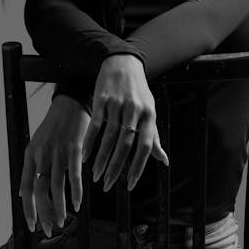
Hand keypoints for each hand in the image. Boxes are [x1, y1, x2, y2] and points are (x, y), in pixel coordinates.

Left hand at [19, 95, 90, 237]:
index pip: (25, 187)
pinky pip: (74, 176)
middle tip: (48, 230)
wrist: (70, 103)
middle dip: (43, 214)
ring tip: (61, 222)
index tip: (31, 225)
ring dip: (59, 208)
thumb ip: (32, 166)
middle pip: (40, 191)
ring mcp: (58, 152)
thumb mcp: (37, 143)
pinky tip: (77, 204)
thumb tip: (25, 192)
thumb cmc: (55, 125)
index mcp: (30, 154)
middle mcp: (42, 155)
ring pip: (56, 187)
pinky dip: (76, 193)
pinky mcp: (74, 149)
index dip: (28, 209)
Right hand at [82, 54, 168, 192]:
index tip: (130, 185)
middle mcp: (134, 110)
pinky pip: (95, 125)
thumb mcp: (149, 110)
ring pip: (109, 137)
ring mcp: (117, 104)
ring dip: (101, 159)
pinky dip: (89, 142)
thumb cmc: (138, 92)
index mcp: (149, 115)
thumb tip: (164, 161)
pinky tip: (84, 156)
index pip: (145, 145)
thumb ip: (154, 136)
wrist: (123, 63)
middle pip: (125, 144)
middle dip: (116, 168)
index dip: (138, 166)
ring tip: (96, 176)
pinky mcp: (102, 99)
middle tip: (108, 185)